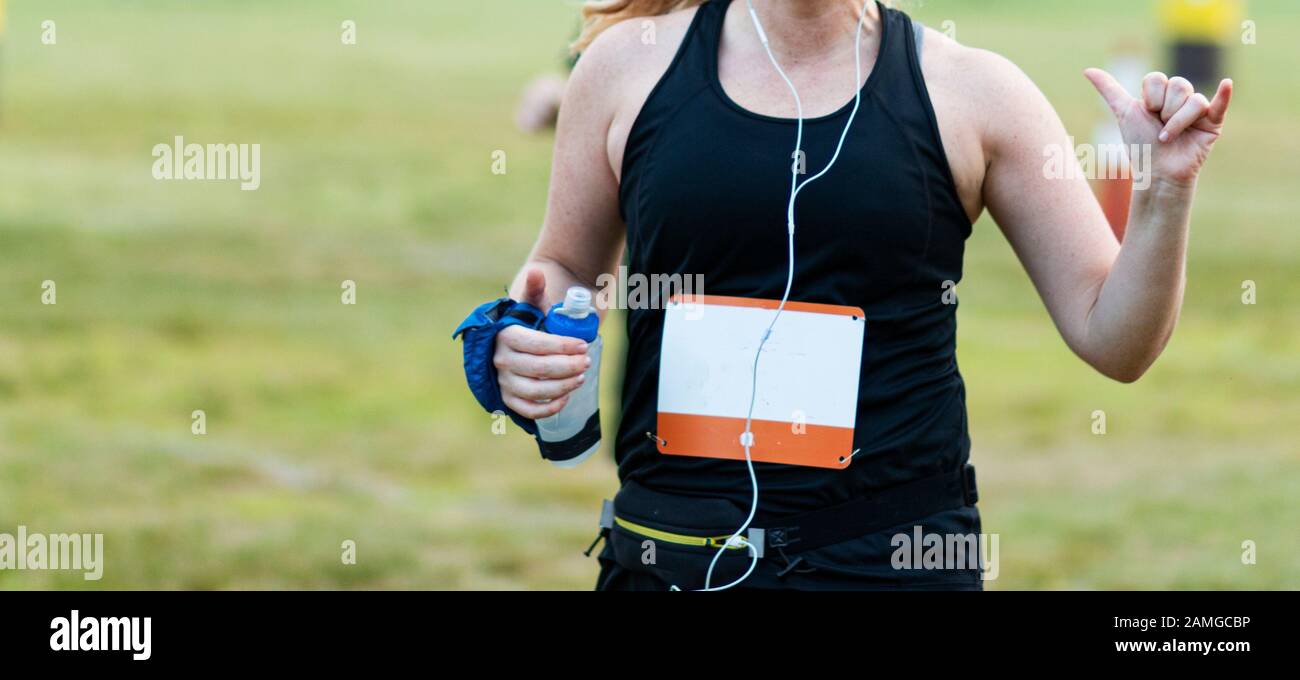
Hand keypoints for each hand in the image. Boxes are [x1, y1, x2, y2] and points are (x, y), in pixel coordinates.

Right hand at [494, 268, 590, 418]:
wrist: (515, 338)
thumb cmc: (527, 320)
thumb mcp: (530, 302)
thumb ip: (534, 288)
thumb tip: (536, 272)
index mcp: (506, 335)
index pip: (536, 345)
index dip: (562, 347)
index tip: (583, 345)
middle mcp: (501, 360)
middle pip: (538, 369)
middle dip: (567, 367)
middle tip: (586, 361)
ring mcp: (503, 381)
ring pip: (534, 391)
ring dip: (562, 387)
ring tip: (581, 377)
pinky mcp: (508, 398)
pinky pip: (527, 410)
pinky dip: (548, 408)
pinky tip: (566, 398)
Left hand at [1085, 68, 1232, 186]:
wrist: (1156, 172)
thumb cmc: (1140, 144)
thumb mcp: (1123, 112)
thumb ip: (1109, 90)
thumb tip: (1087, 70)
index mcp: (1161, 94)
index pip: (1157, 78)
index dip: (1149, 97)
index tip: (1146, 114)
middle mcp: (1180, 98)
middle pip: (1178, 85)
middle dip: (1164, 110)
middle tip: (1160, 128)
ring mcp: (1198, 110)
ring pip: (1193, 99)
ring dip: (1177, 122)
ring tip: (1170, 137)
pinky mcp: (1213, 122)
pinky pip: (1221, 103)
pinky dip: (1225, 95)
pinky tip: (1226, 84)